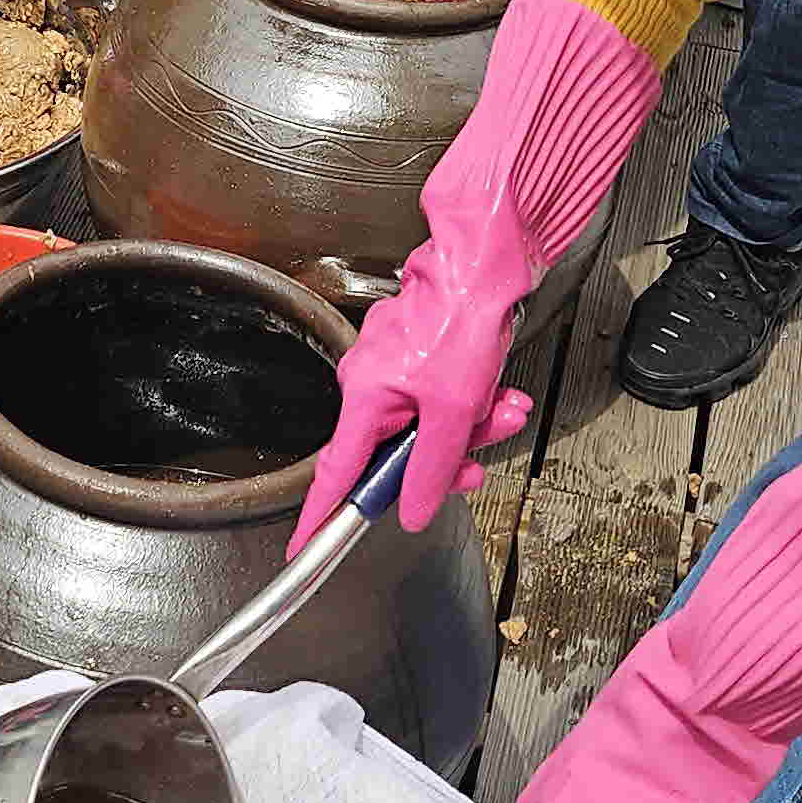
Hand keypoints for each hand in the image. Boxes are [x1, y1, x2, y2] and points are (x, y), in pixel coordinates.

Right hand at [293, 0, 663, 539]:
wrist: (492, 245)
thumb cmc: (463, 309)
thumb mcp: (454, 406)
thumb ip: (433, 467)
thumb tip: (415, 510)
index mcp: (363, 395)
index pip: (336, 474)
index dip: (320, 520)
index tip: (300, 557)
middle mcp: (373, 380)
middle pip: (402, 454)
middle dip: (450, 457)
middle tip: (483, 453)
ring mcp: (404, 365)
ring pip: (438, 427)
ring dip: (476, 424)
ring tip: (501, 401)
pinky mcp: (433, 350)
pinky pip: (452, 397)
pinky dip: (479, 397)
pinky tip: (499, 382)